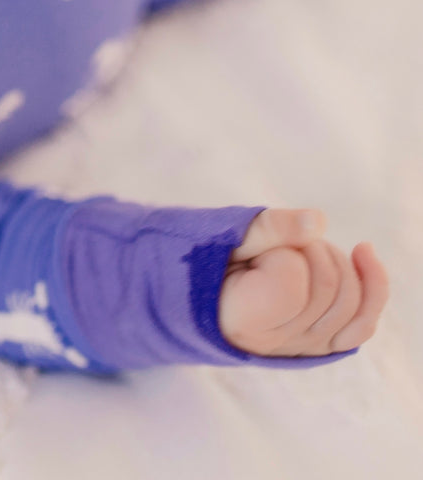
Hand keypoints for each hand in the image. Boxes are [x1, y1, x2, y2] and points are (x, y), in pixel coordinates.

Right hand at [218, 208, 388, 356]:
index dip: (281, 251)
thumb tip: (319, 220)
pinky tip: (364, 252)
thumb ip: (267, 228)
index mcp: (240, 321)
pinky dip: (373, 287)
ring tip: (300, 249)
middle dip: (311, 249)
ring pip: (352, 300)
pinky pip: (363, 324)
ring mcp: (301, 349)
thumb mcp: (224, 238)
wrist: (196, 294)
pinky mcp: (319, 346)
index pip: (292, 280)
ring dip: (334, 259)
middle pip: (328, 287)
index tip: (252, 251)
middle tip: (275, 244)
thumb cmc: (204, 264)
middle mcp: (274, 344)